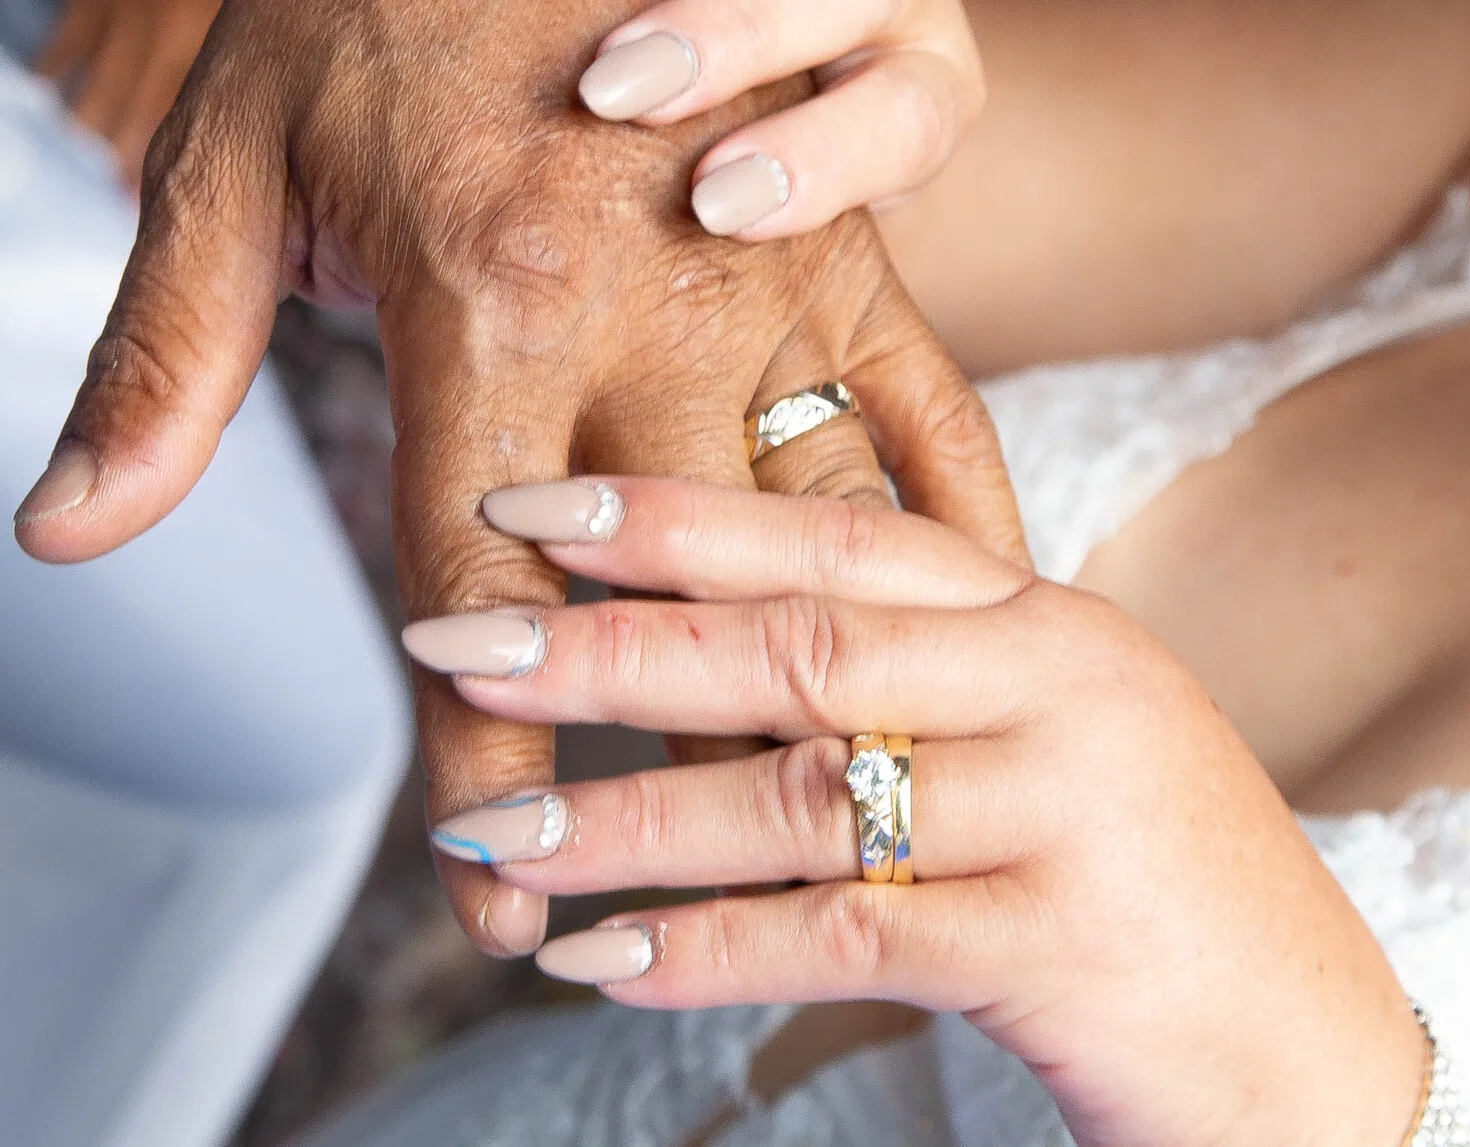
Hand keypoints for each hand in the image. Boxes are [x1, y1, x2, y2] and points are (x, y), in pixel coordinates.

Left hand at [12, 0, 1023, 958]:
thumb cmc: (366, 15)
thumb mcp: (229, 170)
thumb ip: (166, 366)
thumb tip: (70, 532)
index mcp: (490, 306)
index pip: (485, 594)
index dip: (488, 760)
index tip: (490, 904)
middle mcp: (652, 316)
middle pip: (670, 603)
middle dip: (662, 775)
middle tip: (658, 912)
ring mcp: (775, 287)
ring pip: (817, 533)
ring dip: (821, 685)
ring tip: (825, 822)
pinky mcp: (858, 256)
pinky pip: (935, 413)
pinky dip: (967, 528)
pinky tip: (990, 630)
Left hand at [404, 476, 1425, 1146]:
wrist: (1310, 1049)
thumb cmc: (1153, 884)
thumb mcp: (1057, 743)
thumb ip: (924, 684)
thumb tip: (715, 657)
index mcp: (1053, 622)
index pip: (841, 543)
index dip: (677, 522)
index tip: (530, 512)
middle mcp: (1067, 690)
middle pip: (805, 649)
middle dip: (615, 647)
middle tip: (458, 646)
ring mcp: (1072, 813)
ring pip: (805, 796)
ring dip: (628, 819)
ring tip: (490, 831)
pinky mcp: (1064, 945)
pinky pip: (847, 936)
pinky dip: (710, 949)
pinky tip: (600, 958)